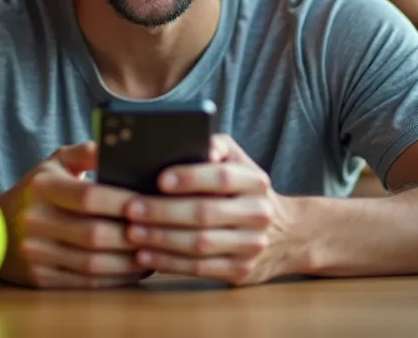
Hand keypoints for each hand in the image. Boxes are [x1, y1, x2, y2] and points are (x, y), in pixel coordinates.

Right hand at [0, 142, 147, 288]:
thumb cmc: (39, 190)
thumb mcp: (56, 162)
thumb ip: (87, 151)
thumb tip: (120, 146)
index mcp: (43, 187)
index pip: (88, 196)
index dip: (122, 201)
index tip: (151, 201)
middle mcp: (35, 221)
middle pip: (94, 234)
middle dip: (133, 234)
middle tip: (162, 231)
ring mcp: (36, 254)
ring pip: (93, 263)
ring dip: (129, 261)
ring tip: (155, 250)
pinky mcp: (41, 279)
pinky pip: (86, 283)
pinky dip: (117, 278)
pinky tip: (137, 268)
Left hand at [123, 134, 297, 285]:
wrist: (286, 235)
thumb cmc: (243, 190)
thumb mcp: (238, 161)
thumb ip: (215, 146)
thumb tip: (198, 146)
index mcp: (255, 182)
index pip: (222, 177)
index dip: (190, 178)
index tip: (159, 179)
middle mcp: (258, 214)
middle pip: (205, 214)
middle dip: (163, 212)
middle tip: (131, 208)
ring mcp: (252, 246)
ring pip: (200, 244)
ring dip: (161, 239)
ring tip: (131, 232)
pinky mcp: (241, 272)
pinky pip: (200, 269)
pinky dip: (169, 263)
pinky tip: (145, 255)